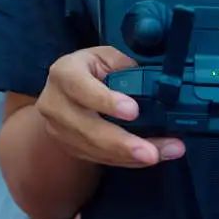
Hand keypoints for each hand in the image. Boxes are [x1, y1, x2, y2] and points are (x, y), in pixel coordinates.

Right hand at [37, 46, 185, 167]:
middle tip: (151, 152)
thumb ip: (124, 68)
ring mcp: (59, 131)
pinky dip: (128, 161)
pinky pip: (102, 159)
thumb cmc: (90, 70)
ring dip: (132, 157)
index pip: (81, 87)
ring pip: (97, 149)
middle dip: (122, 143)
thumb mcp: (105, 58)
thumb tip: (152, 87)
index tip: (133, 111)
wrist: (63, 93)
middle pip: (88, 129)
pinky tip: (152, 157)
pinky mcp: (70, 149)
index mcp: (64, 73)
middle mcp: (56, 104)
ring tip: (163, 154)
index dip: (106, 101)